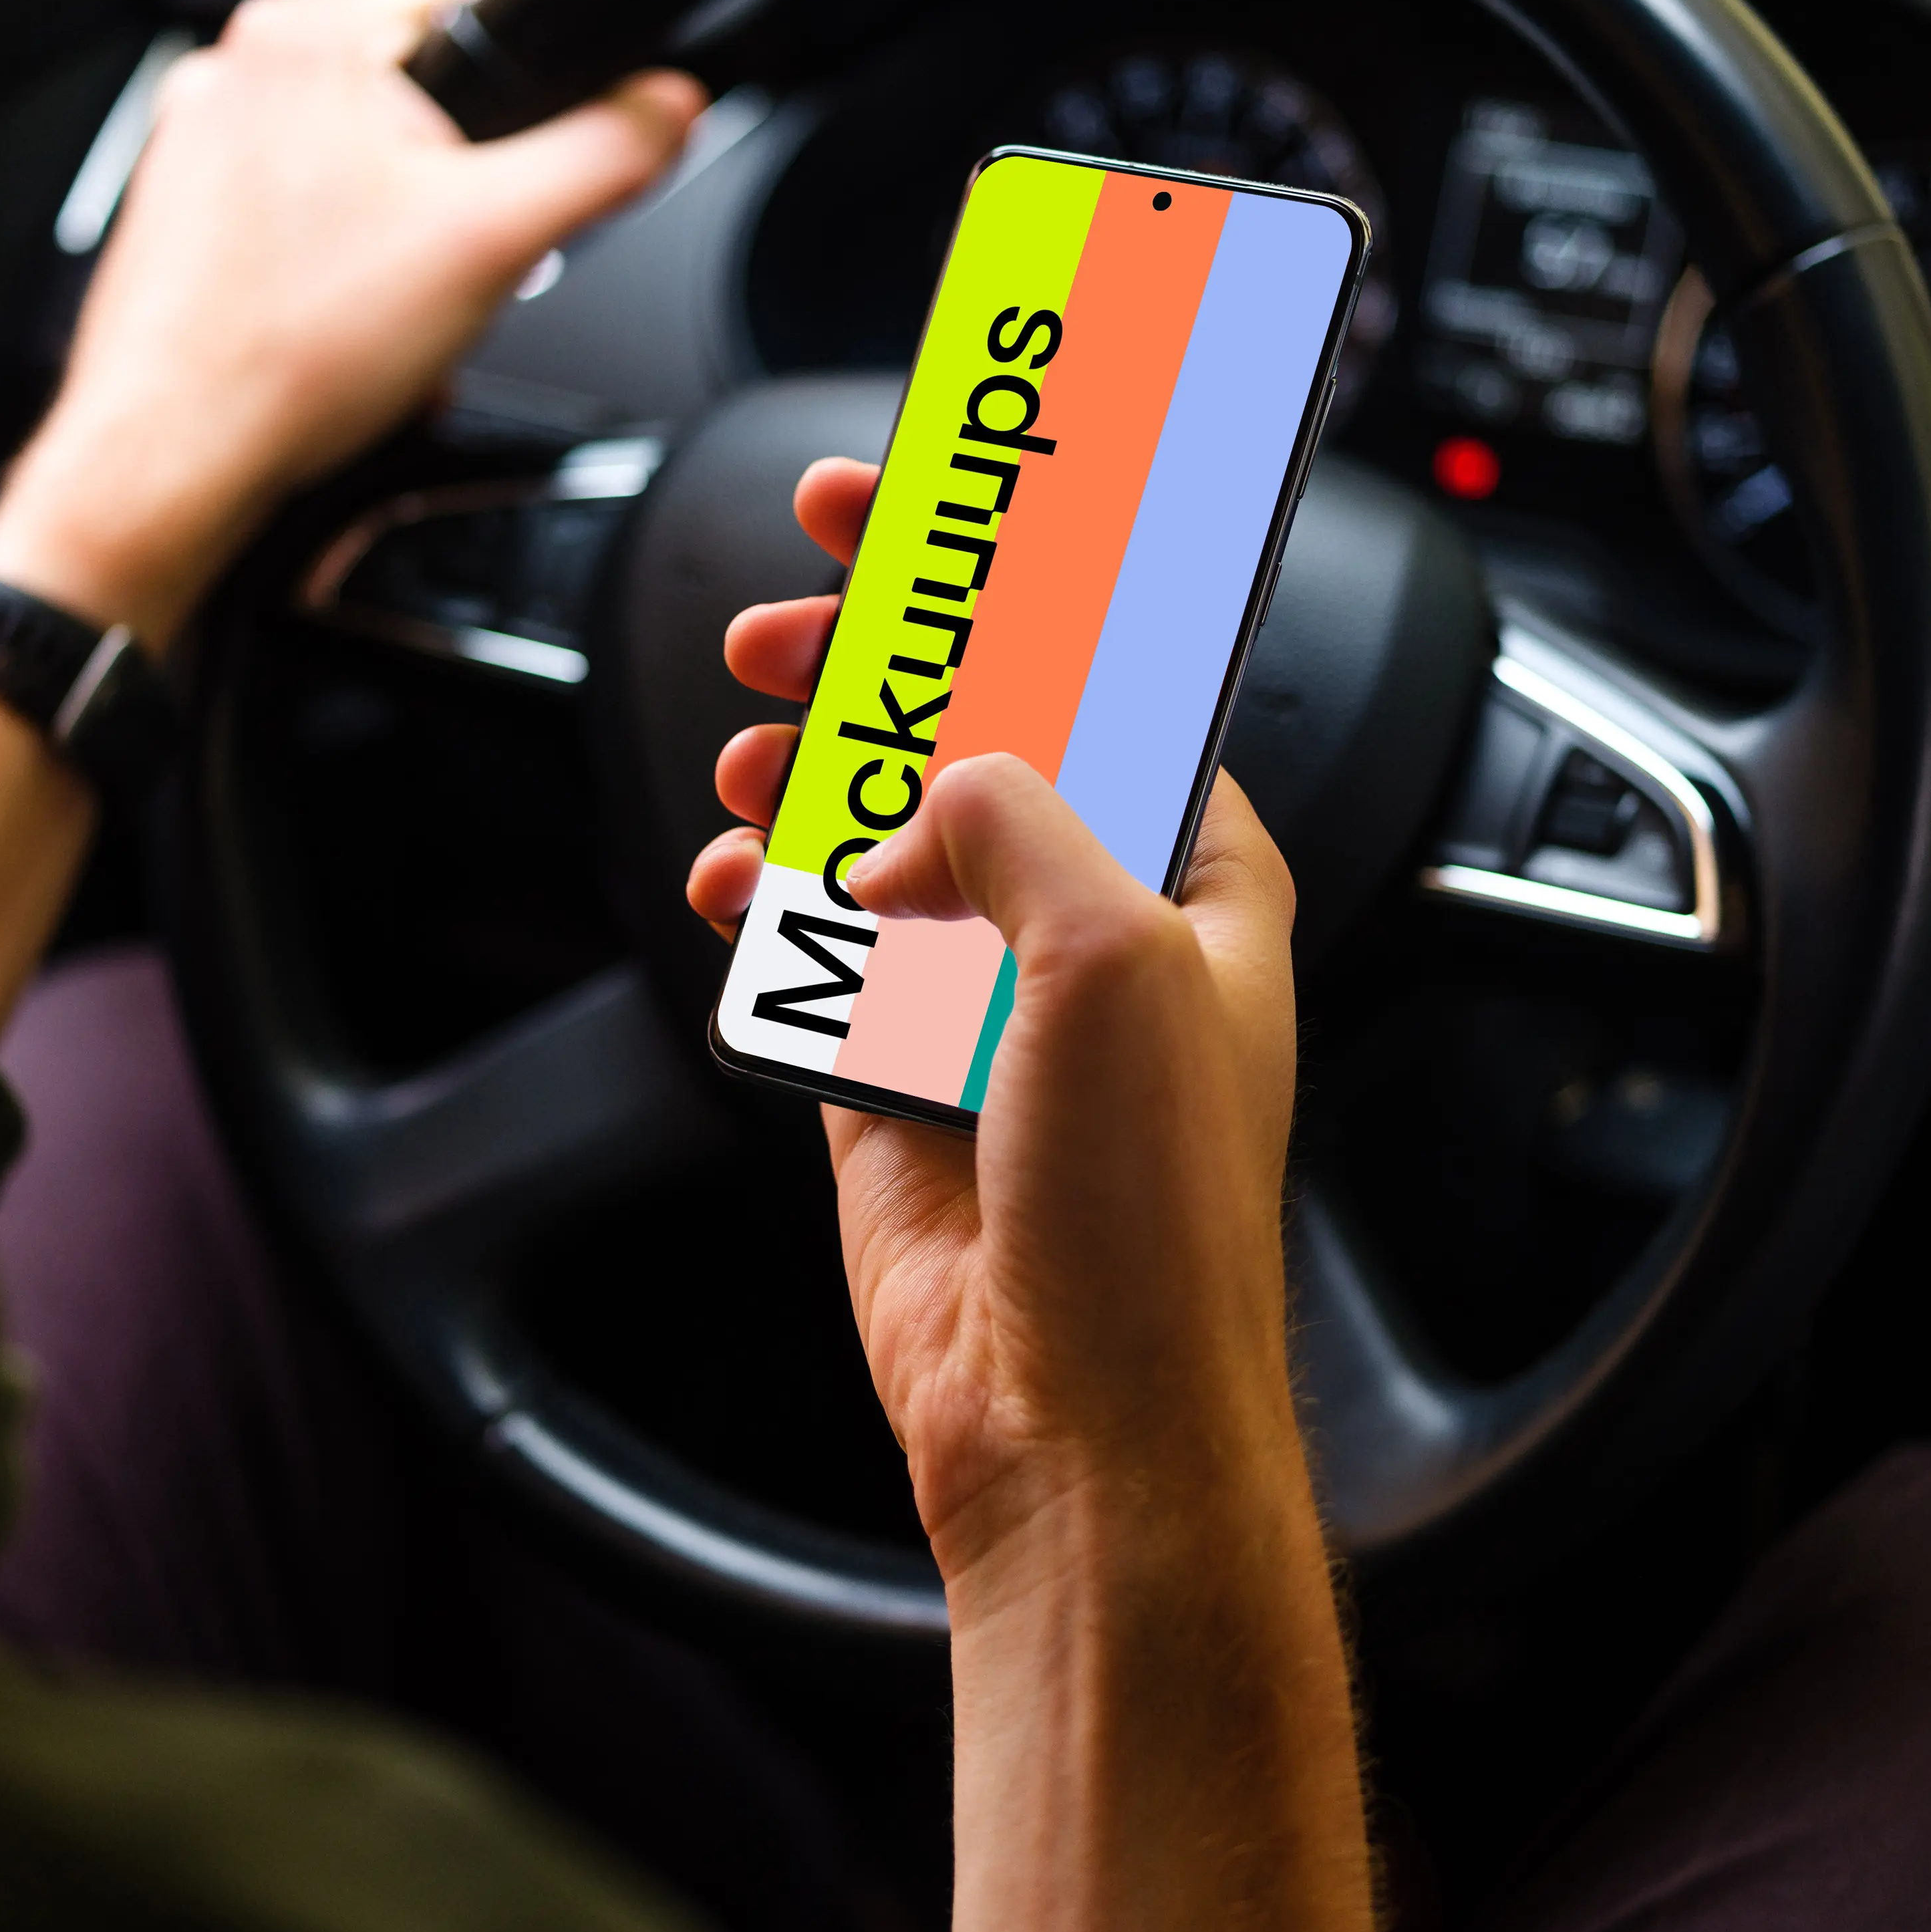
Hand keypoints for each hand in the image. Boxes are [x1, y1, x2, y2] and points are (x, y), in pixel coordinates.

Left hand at [0, 0, 704, 647]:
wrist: (173, 460)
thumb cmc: (288, 351)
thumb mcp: (494, 241)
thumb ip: (603, 158)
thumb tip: (669, 106)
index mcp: (304, 32)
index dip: (549, 66)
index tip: (550, 148)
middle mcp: (237, 70)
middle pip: (426, 85)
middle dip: (470, 175)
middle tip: (458, 254)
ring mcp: (202, 141)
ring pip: (370, 158)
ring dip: (412, 227)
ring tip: (393, 301)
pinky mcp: (191, 213)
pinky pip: (313, 214)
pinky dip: (348, 266)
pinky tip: (346, 324)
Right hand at [685, 458, 1306, 1580]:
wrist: (1074, 1419)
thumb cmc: (1149, 1214)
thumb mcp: (1113, 953)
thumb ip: (1017, 817)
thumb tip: (924, 792)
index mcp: (1196, 876)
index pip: (1107, 681)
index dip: (1018, 585)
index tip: (929, 512)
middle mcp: (1096, 929)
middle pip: (972, 743)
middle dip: (876, 670)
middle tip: (788, 619)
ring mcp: (990, 1003)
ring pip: (879, 838)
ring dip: (807, 780)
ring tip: (748, 749)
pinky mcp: (897, 1081)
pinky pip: (816, 956)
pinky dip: (766, 906)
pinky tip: (734, 880)